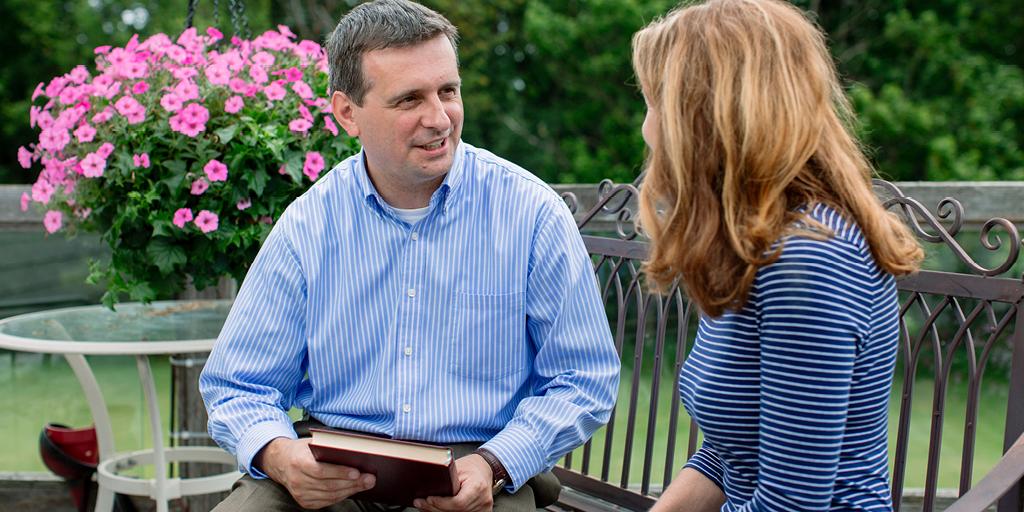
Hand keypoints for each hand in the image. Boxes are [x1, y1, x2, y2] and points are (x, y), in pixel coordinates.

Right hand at [255, 437, 375, 509]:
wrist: (280, 461)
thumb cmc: (302, 449)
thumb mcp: (313, 443)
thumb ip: (330, 447)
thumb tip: (356, 453)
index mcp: (298, 462)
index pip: (321, 471)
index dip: (340, 472)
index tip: (357, 472)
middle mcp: (297, 480)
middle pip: (329, 485)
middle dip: (352, 483)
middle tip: (370, 479)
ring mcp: (299, 493)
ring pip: (330, 495)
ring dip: (350, 490)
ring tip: (365, 484)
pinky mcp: (303, 502)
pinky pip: (326, 501)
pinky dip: (341, 496)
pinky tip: (352, 489)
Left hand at [414, 453, 494, 511]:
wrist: (484, 469)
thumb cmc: (470, 467)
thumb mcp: (456, 468)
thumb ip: (445, 481)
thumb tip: (425, 490)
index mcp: (478, 486)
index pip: (458, 503)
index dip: (441, 503)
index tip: (428, 499)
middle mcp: (483, 500)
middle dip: (435, 508)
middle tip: (421, 503)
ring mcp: (484, 509)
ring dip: (440, 511)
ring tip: (428, 506)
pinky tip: (440, 509)